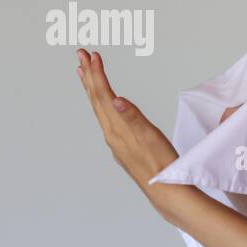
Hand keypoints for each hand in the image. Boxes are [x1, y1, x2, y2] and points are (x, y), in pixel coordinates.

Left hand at [75, 48, 180, 200]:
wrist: (165, 191)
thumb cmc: (161, 164)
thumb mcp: (150, 138)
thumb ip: (133, 117)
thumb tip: (116, 99)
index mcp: (117, 129)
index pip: (103, 96)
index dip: (97, 74)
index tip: (92, 55)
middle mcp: (112, 134)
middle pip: (96, 100)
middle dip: (89, 75)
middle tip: (81, 55)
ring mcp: (115, 141)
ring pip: (99, 109)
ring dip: (92, 89)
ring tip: (85, 74)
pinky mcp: (122, 146)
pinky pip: (106, 119)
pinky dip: (101, 104)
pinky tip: (105, 104)